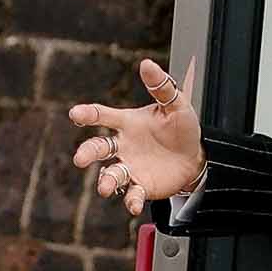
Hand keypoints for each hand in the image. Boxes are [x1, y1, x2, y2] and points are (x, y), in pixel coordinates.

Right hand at [67, 57, 204, 218]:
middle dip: (87, 153)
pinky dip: (130, 201)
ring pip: (111, 174)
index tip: (75, 114)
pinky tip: (133, 206)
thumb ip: (162, 87)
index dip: (88, 114)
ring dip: (106, 181)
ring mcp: (130, 167)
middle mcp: (123, 145)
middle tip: (80, 159)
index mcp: (127, 123)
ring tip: (105, 188)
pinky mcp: (141, 186)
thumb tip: (147, 64)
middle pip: (98, 148)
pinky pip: (131, 194)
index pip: (103, 116)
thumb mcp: (177, 105)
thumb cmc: (181, 128)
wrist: (196, 157)